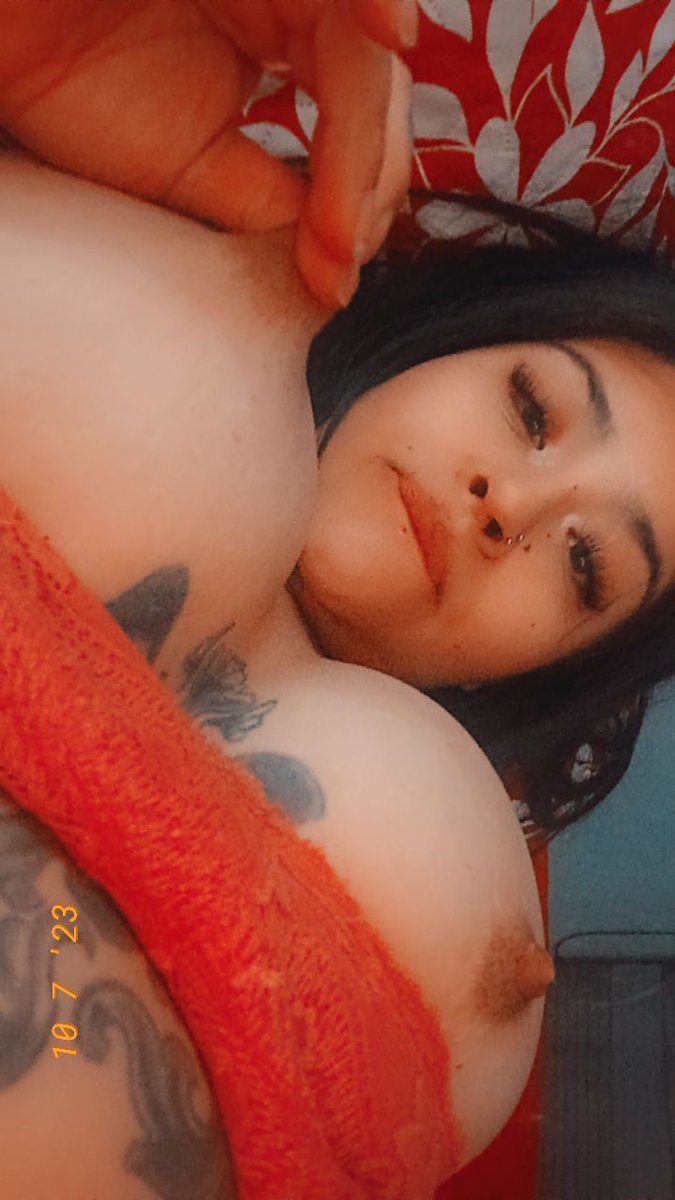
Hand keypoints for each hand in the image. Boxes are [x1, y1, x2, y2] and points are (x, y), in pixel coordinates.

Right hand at [0, 0, 414, 306]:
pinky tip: (392, 34)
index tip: (330, 283)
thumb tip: (338, 253)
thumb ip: (264, 199)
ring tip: (344, 229)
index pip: (352, 128)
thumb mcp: (184, 168)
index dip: (351, 206)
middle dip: (367, 187)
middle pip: (374, 94)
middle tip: (338, 262)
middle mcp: (292, 3)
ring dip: (364, 142)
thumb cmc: (68, 83)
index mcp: (280, 44)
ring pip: (360, 50)